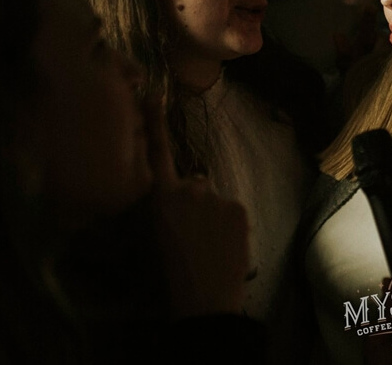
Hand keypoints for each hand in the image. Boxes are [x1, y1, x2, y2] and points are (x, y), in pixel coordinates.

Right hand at [143, 97, 251, 317]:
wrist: (204, 298)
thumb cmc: (172, 272)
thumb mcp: (157, 233)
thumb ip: (171, 203)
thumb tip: (186, 190)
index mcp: (162, 197)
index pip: (158, 153)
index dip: (156, 123)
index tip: (153, 94)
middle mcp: (189, 189)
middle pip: (194, 184)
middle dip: (194, 201)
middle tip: (191, 233)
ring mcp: (216, 196)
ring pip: (214, 199)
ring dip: (213, 214)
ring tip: (208, 244)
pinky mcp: (238, 207)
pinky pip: (232, 209)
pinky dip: (230, 223)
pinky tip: (223, 245)